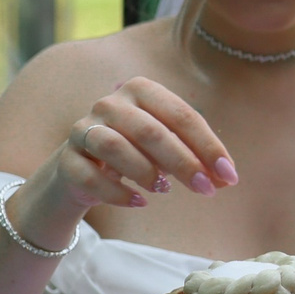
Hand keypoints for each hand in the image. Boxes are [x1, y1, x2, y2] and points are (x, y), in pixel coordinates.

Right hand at [57, 76, 237, 210]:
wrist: (80, 172)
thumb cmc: (135, 154)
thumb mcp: (166, 148)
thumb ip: (194, 156)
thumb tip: (226, 177)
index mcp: (141, 91)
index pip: (181, 115)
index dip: (208, 146)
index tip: (228, 176)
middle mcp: (110, 104)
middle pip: (150, 131)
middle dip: (183, 162)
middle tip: (205, 189)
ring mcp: (83, 129)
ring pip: (114, 146)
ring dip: (145, 171)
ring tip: (164, 190)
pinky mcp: (66, 160)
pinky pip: (89, 175)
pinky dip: (117, 192)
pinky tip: (139, 202)